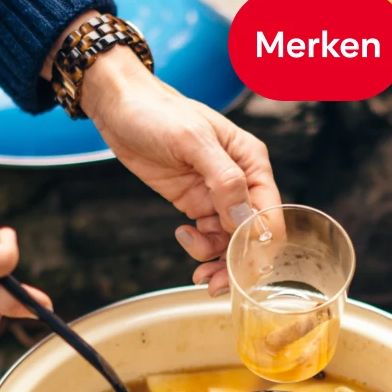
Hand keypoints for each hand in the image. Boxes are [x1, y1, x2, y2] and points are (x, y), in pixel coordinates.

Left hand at [82, 45, 280, 295]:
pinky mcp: (195, 203)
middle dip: (236, 262)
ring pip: (229, 240)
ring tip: (198, 273)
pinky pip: (207, 235)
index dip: (259, 245)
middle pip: (251, 234)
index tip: (240, 266)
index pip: (270, 213)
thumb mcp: (192, 140)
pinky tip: (183, 236)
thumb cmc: (158, 112)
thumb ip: (223, 179)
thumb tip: (244, 220)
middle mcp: (240, 181)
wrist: (122, 108)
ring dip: (216, 260)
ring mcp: (217, 194)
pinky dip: (199, 246)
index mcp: (251, 161)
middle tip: (215, 284)